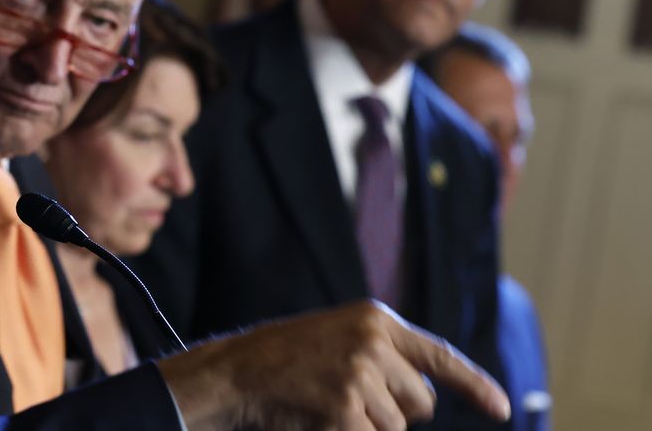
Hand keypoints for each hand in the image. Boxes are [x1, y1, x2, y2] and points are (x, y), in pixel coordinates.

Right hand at [156, 300, 510, 430]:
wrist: (237, 371)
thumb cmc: (286, 359)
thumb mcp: (340, 338)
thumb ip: (383, 355)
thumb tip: (424, 400)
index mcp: (377, 319)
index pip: (440, 356)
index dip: (476, 386)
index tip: (502, 409)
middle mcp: (375, 342)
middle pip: (421, 402)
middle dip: (396, 410)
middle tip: (351, 396)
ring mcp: (361, 375)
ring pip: (396, 426)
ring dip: (368, 426)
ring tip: (327, 403)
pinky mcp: (346, 408)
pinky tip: (320, 418)